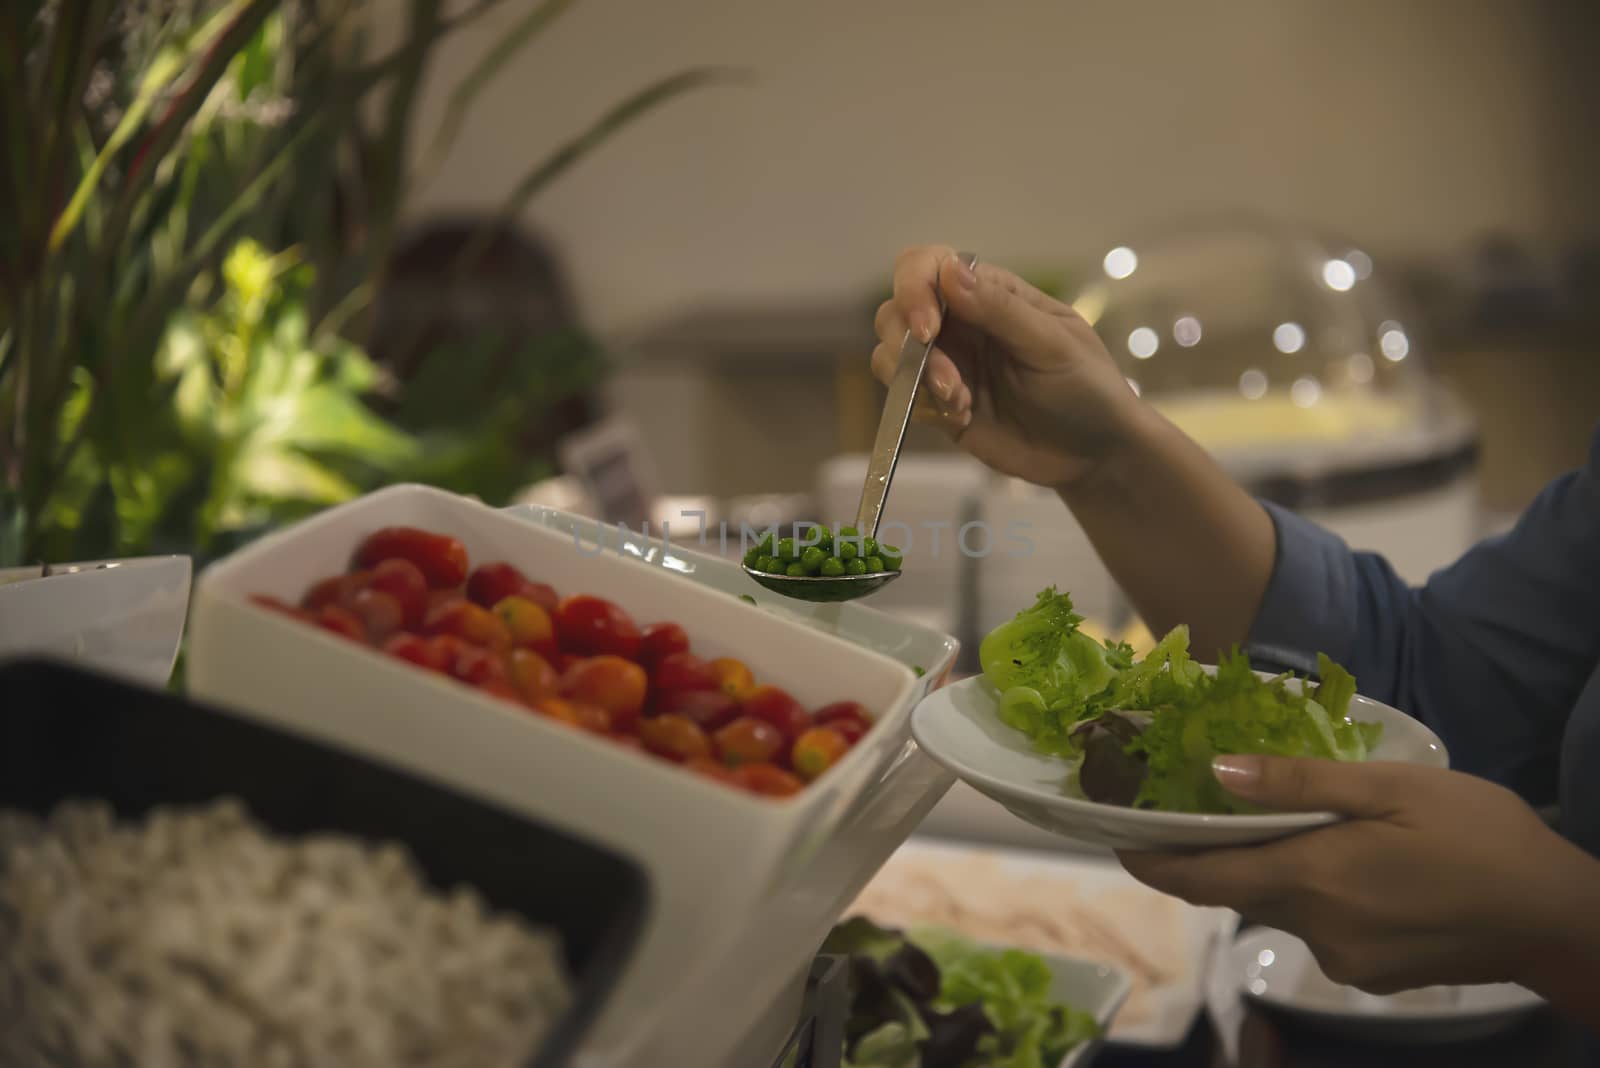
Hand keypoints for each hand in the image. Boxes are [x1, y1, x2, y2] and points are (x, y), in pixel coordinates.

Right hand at [870, 245, 1144, 488]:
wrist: (1095, 455)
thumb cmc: (1087, 388)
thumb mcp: (1052, 344)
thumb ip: (1000, 309)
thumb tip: (947, 270)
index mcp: (990, 294)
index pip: (929, 265)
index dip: (913, 288)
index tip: (927, 327)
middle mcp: (961, 323)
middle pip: (896, 310)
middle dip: (908, 342)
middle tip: (948, 379)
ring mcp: (948, 365)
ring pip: (891, 354)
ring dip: (917, 378)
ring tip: (960, 402)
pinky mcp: (940, 406)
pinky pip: (905, 397)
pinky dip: (924, 407)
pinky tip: (964, 417)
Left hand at [1118, 754, 1599, 1009]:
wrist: (1560, 917)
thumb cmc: (1480, 836)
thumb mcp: (1390, 787)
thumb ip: (1299, 782)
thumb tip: (1217, 769)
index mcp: (1312, 880)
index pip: (1199, 879)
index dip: (1150, 860)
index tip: (1115, 835)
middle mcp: (1316, 929)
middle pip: (1238, 889)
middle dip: (1216, 851)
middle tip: (1201, 801)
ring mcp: (1345, 960)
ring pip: (1281, 904)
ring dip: (1275, 867)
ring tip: (1295, 816)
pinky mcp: (1372, 975)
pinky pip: (1320, 925)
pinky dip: (1317, 891)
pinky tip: (1354, 860)